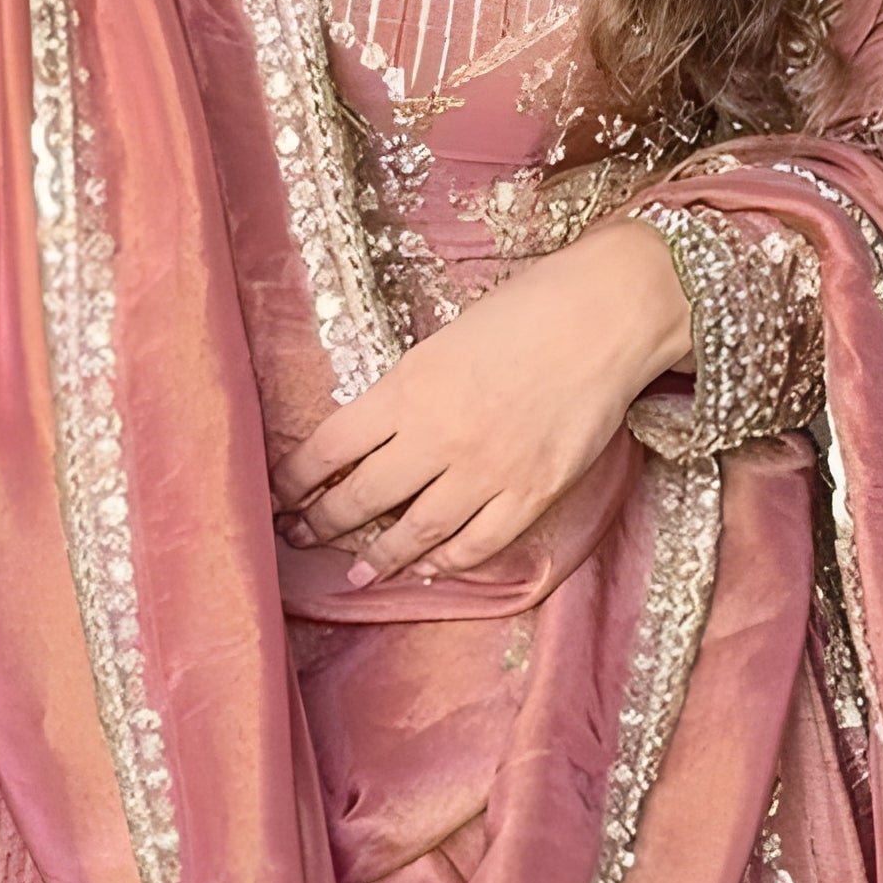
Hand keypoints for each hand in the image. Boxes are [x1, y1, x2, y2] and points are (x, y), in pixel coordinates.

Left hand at [269, 218, 693, 582]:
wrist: (604, 316)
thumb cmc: (525, 311)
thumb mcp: (442, 341)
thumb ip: (406, 391)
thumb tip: (374, 436)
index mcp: (407, 388)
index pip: (330, 447)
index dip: (296, 479)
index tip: (278, 495)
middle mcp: (438, 436)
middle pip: (364, 496)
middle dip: (324, 522)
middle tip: (301, 536)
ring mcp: (486, 471)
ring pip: (416, 531)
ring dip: (380, 556)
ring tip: (357, 571)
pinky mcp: (532, 493)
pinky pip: (478, 543)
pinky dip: (447, 562)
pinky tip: (428, 568)